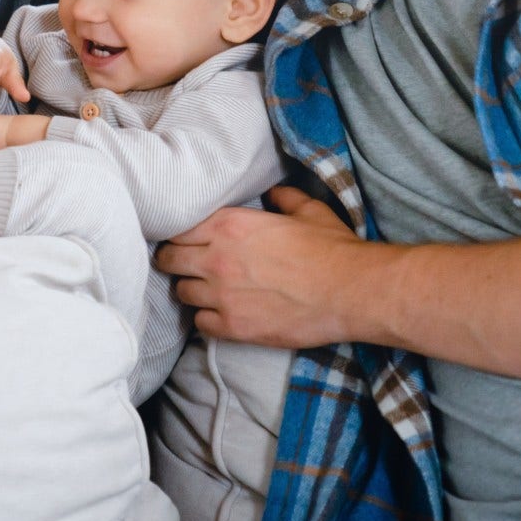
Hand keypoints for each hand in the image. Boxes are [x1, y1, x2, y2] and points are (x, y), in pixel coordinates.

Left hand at [155, 185, 385, 347]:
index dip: (180, 234)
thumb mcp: (308, 210)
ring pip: (182, 292)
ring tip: (206, 290)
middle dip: (174, 260)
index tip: (186, 240)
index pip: (179, 228)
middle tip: (186, 265)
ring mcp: (222, 295)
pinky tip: (220, 313)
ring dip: (192, 290)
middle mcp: (217, 259)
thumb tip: (274, 194)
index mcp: (230, 226)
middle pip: (170, 260)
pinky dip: (207, 319)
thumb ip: (284, 198)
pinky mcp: (233, 326)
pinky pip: (200, 323)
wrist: (350, 292)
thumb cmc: (331, 249)